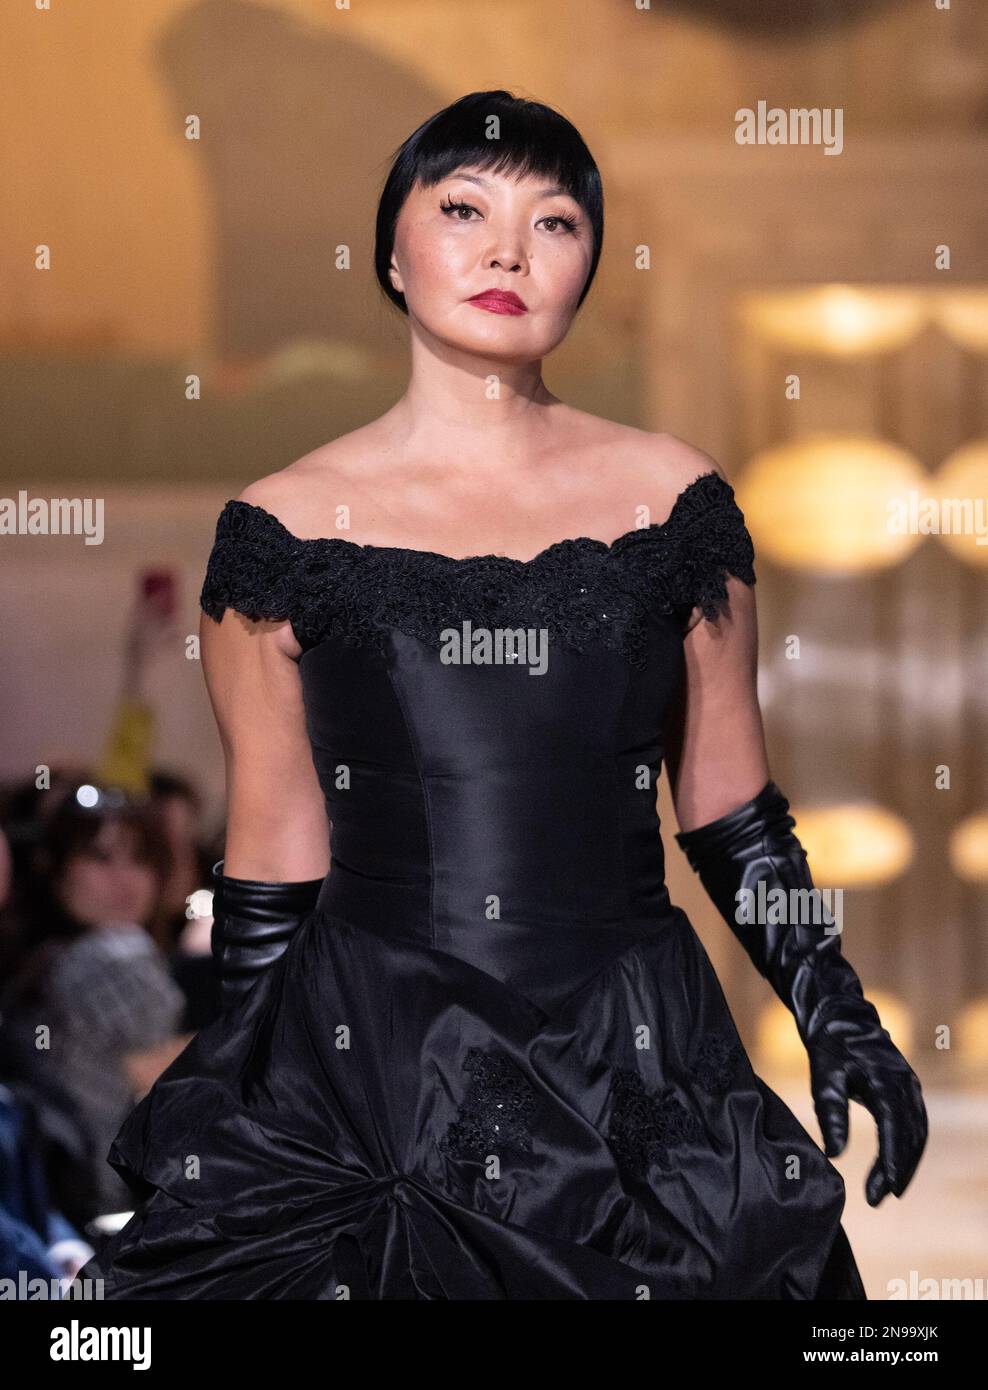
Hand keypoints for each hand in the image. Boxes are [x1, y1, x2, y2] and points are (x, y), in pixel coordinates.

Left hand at [804, 993, 927, 1206]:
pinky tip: (892, 1166)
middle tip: (877, 1198)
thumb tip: (835, 1154)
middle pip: (910, 1135)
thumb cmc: (828, 1043)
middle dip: (897, 1169)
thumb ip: (830, 1113)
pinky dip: (905, 1148)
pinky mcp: (905, 1089)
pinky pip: (913, 1124)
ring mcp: (910, 1085)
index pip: (896, 1127)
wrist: (839, 1014)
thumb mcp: (823, 1075)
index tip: (887, 1190)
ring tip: (885, 1190)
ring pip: (916, 1133)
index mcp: (887, 1079)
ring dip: (904, 1163)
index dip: (893, 1161)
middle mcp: (906, 1084)